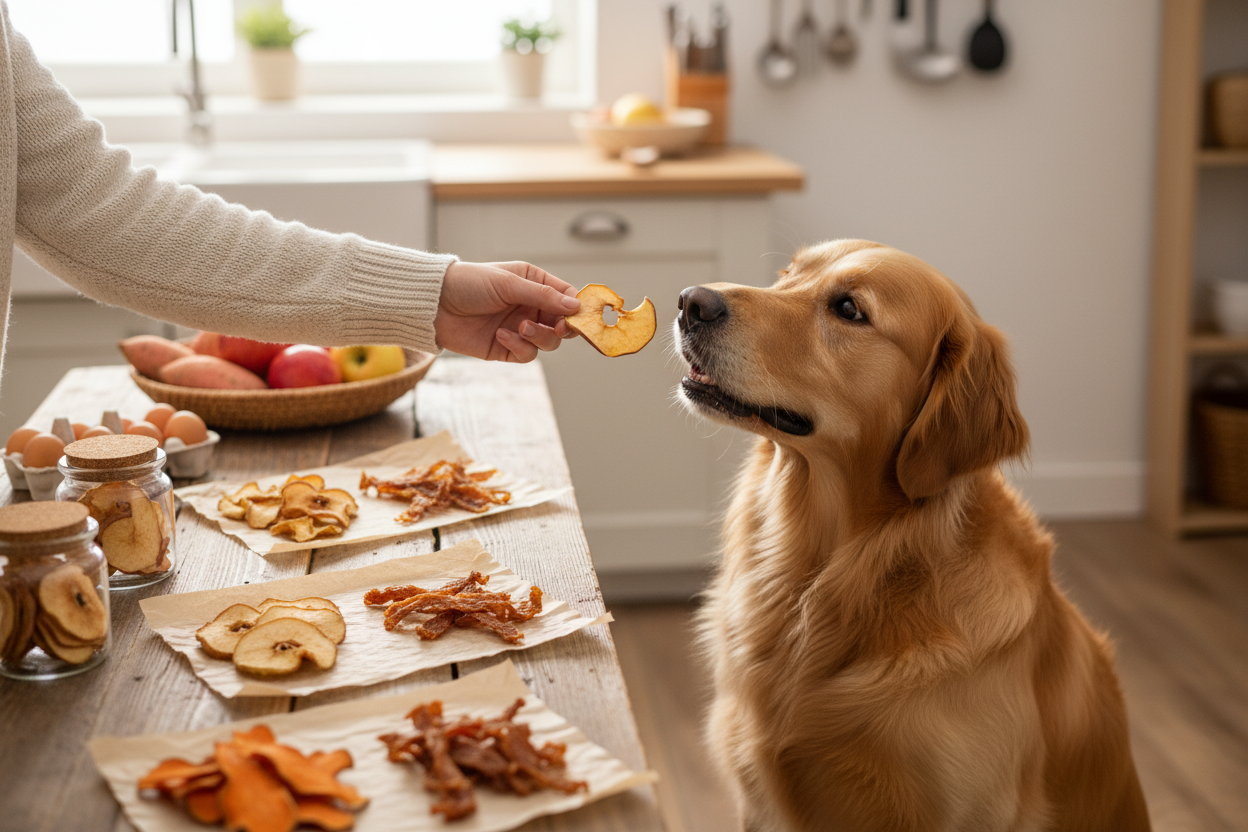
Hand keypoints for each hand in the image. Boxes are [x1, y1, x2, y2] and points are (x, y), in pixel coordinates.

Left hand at [434, 261, 580, 361]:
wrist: (434, 305)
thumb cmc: (468, 284)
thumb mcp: (508, 283)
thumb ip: (543, 295)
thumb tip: (576, 306)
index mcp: (533, 284)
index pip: (566, 297)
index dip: (576, 308)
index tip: (579, 316)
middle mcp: (529, 307)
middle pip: (561, 324)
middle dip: (561, 328)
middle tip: (555, 327)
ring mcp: (519, 329)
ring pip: (547, 342)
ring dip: (538, 337)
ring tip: (520, 327)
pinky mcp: (506, 348)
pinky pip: (526, 354)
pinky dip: (519, 346)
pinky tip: (501, 335)